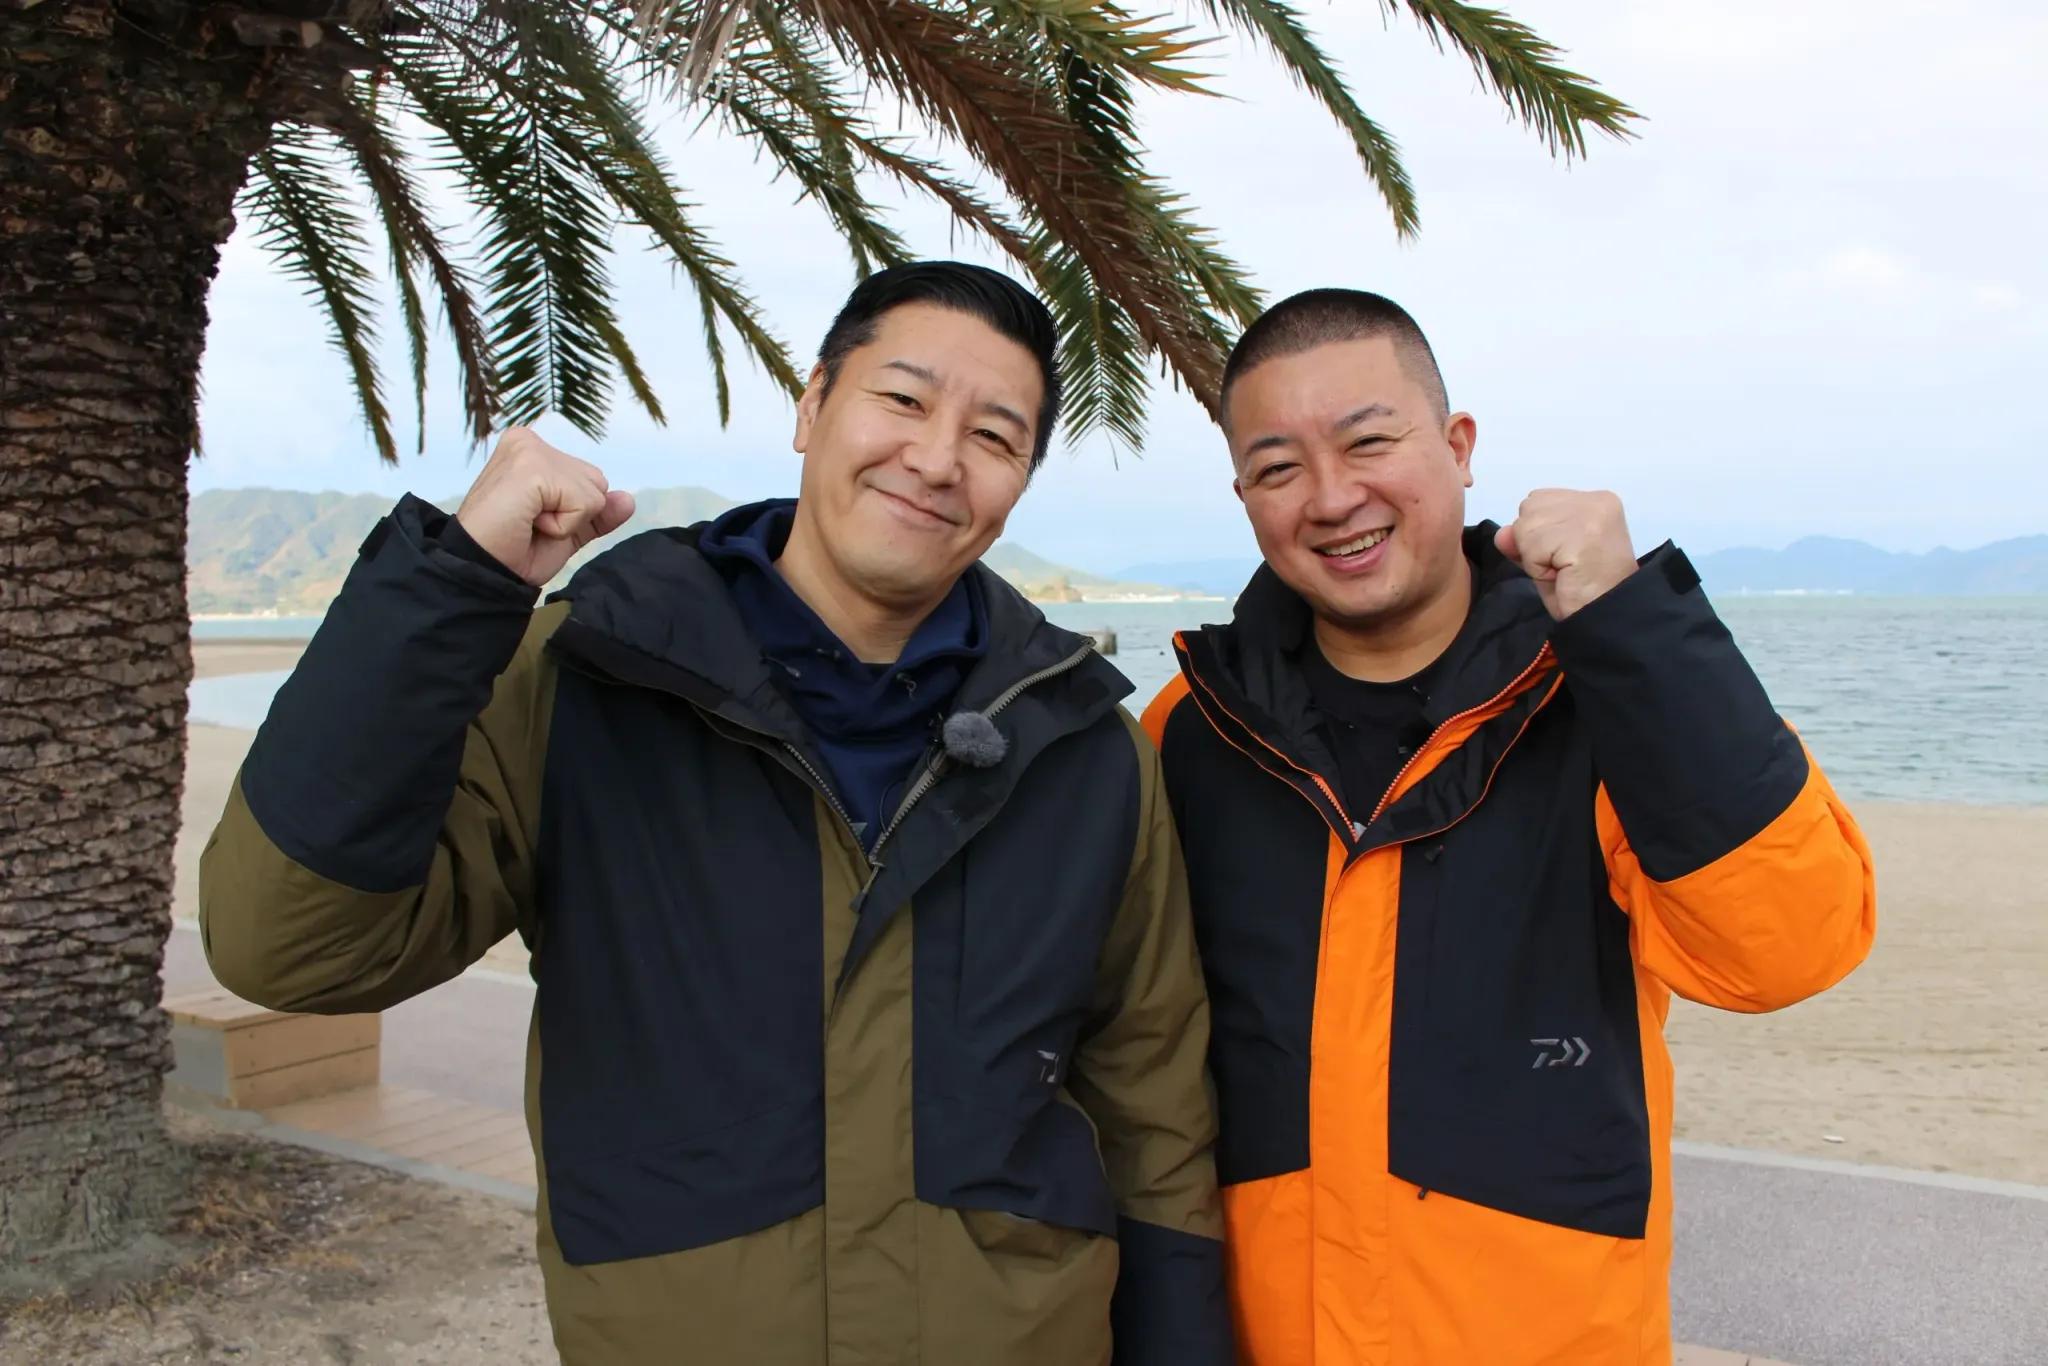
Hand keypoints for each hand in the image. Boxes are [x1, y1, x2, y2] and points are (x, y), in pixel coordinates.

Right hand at [454, 427, 635, 586]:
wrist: (482, 572)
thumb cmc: (514, 551)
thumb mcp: (566, 531)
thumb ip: (597, 513)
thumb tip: (629, 499)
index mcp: (532, 449)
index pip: (589, 480)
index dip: (572, 513)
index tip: (533, 521)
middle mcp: (528, 440)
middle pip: (597, 482)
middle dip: (573, 515)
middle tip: (530, 524)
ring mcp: (529, 450)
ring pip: (594, 493)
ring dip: (567, 522)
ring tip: (528, 523)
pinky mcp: (532, 467)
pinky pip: (583, 503)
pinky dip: (562, 526)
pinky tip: (528, 522)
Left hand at [1494, 489, 1636, 619]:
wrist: (1606, 618)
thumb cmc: (1582, 593)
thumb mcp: (1545, 559)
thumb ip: (1522, 539)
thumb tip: (1502, 533)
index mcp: (1594, 500)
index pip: (1538, 500)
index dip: (1538, 534)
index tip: (1564, 556)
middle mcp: (1594, 500)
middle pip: (1528, 508)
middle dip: (1534, 543)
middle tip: (1563, 566)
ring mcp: (1590, 514)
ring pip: (1525, 527)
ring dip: (1535, 558)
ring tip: (1564, 571)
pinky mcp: (1582, 534)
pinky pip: (1532, 547)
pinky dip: (1538, 568)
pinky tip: (1563, 576)